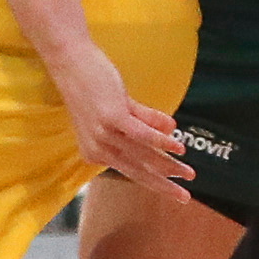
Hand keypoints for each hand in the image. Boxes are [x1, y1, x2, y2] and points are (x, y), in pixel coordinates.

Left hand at [51, 41, 192, 201]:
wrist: (69, 61)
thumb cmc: (93, 84)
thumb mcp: (119, 109)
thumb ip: (144, 120)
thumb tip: (173, 129)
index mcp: (94, 152)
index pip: (130, 170)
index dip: (154, 180)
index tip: (173, 191)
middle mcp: (96, 148)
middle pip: (137, 170)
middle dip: (163, 185)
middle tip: (184, 196)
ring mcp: (103, 133)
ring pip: (143, 154)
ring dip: (168, 165)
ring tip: (189, 172)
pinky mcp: (111, 117)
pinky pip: (142, 134)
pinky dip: (162, 141)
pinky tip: (178, 147)